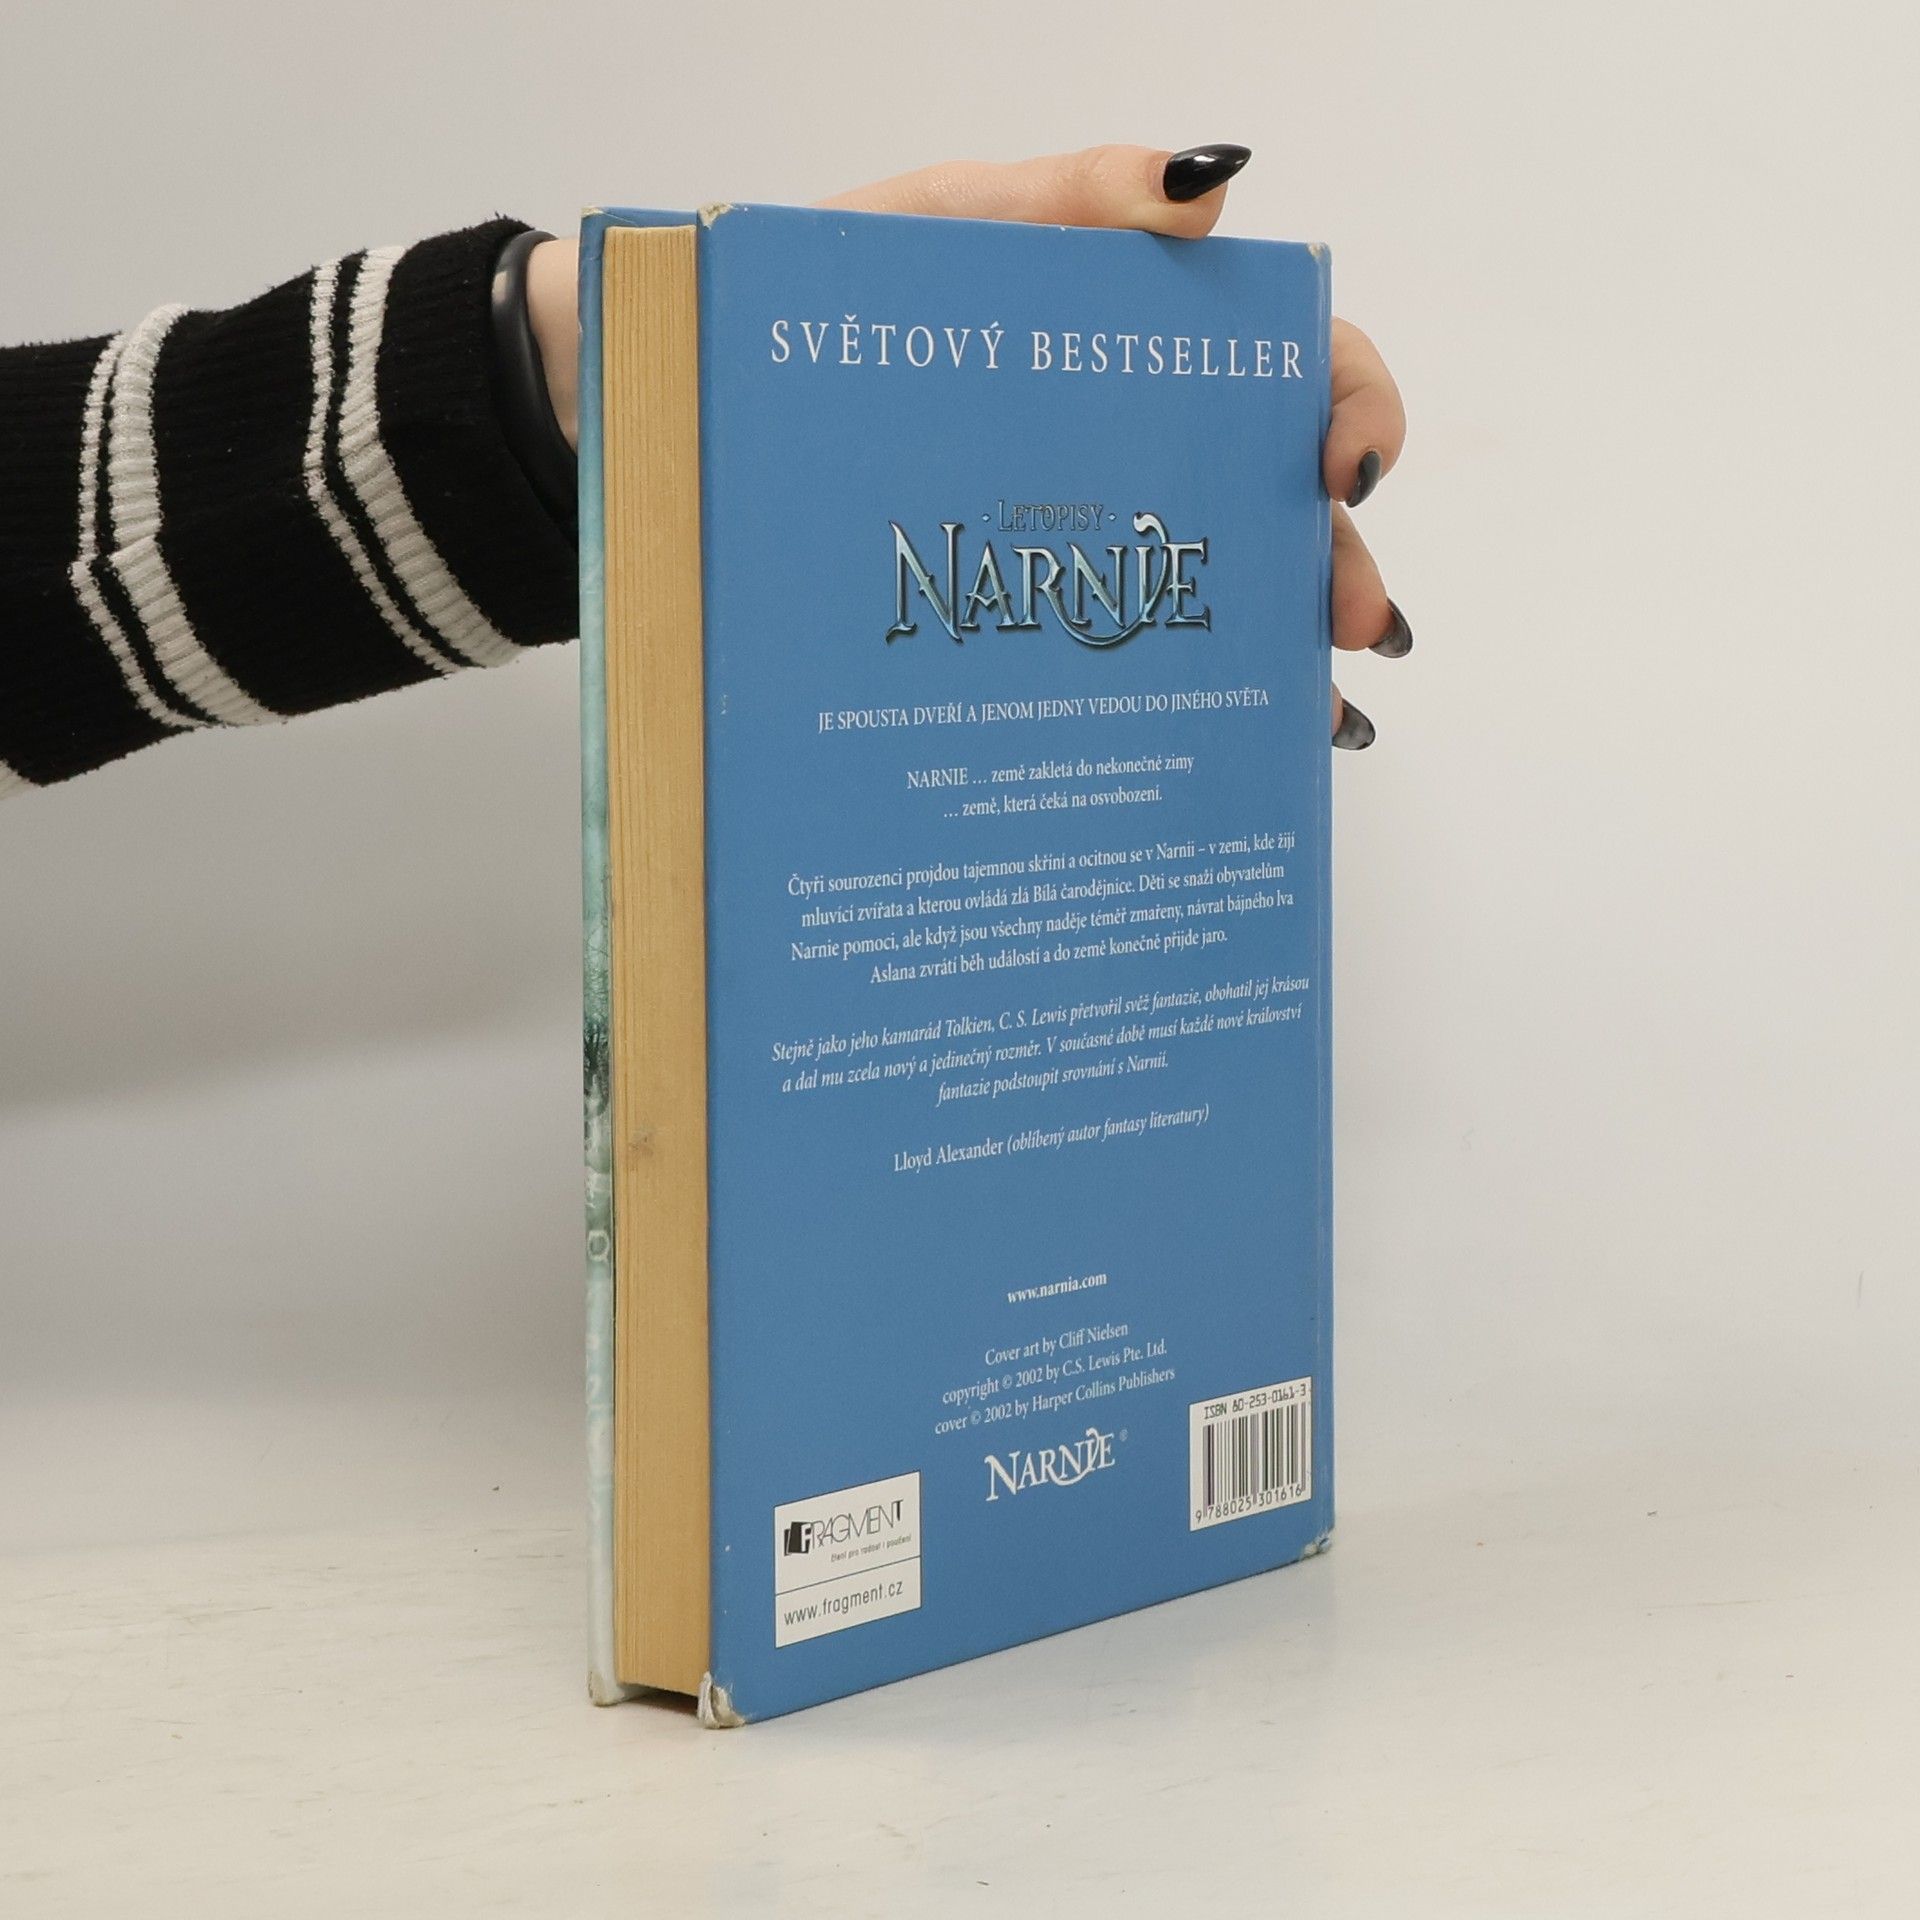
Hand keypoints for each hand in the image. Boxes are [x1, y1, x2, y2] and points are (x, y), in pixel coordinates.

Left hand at [826, 144, 1408, 747]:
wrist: (705, 390)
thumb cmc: (829, 298)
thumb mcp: (949, 225)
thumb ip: (1078, 196)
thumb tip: (1211, 190)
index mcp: (1141, 350)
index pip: (1285, 364)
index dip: (1346, 404)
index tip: (1342, 469)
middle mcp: (1132, 450)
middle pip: (1273, 505)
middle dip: (1334, 566)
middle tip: (1357, 624)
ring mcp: (1080, 540)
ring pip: (1215, 600)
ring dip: (1284, 654)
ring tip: (1320, 714)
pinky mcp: (1021, 619)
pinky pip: (1116, 669)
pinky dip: (1188, 712)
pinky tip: (1222, 751)